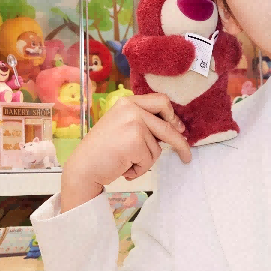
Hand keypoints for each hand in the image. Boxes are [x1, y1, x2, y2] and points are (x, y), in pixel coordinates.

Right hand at [59, 93, 190, 212]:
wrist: (82, 167)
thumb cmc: (101, 152)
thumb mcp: (121, 128)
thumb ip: (142, 124)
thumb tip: (173, 130)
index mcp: (127, 102)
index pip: (161, 101)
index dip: (173, 117)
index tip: (179, 129)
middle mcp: (130, 109)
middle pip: (167, 125)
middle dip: (180, 144)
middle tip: (187, 157)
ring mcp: (133, 123)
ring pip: (157, 148)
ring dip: (145, 161)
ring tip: (124, 162)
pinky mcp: (134, 140)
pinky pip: (149, 160)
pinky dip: (139, 170)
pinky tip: (123, 168)